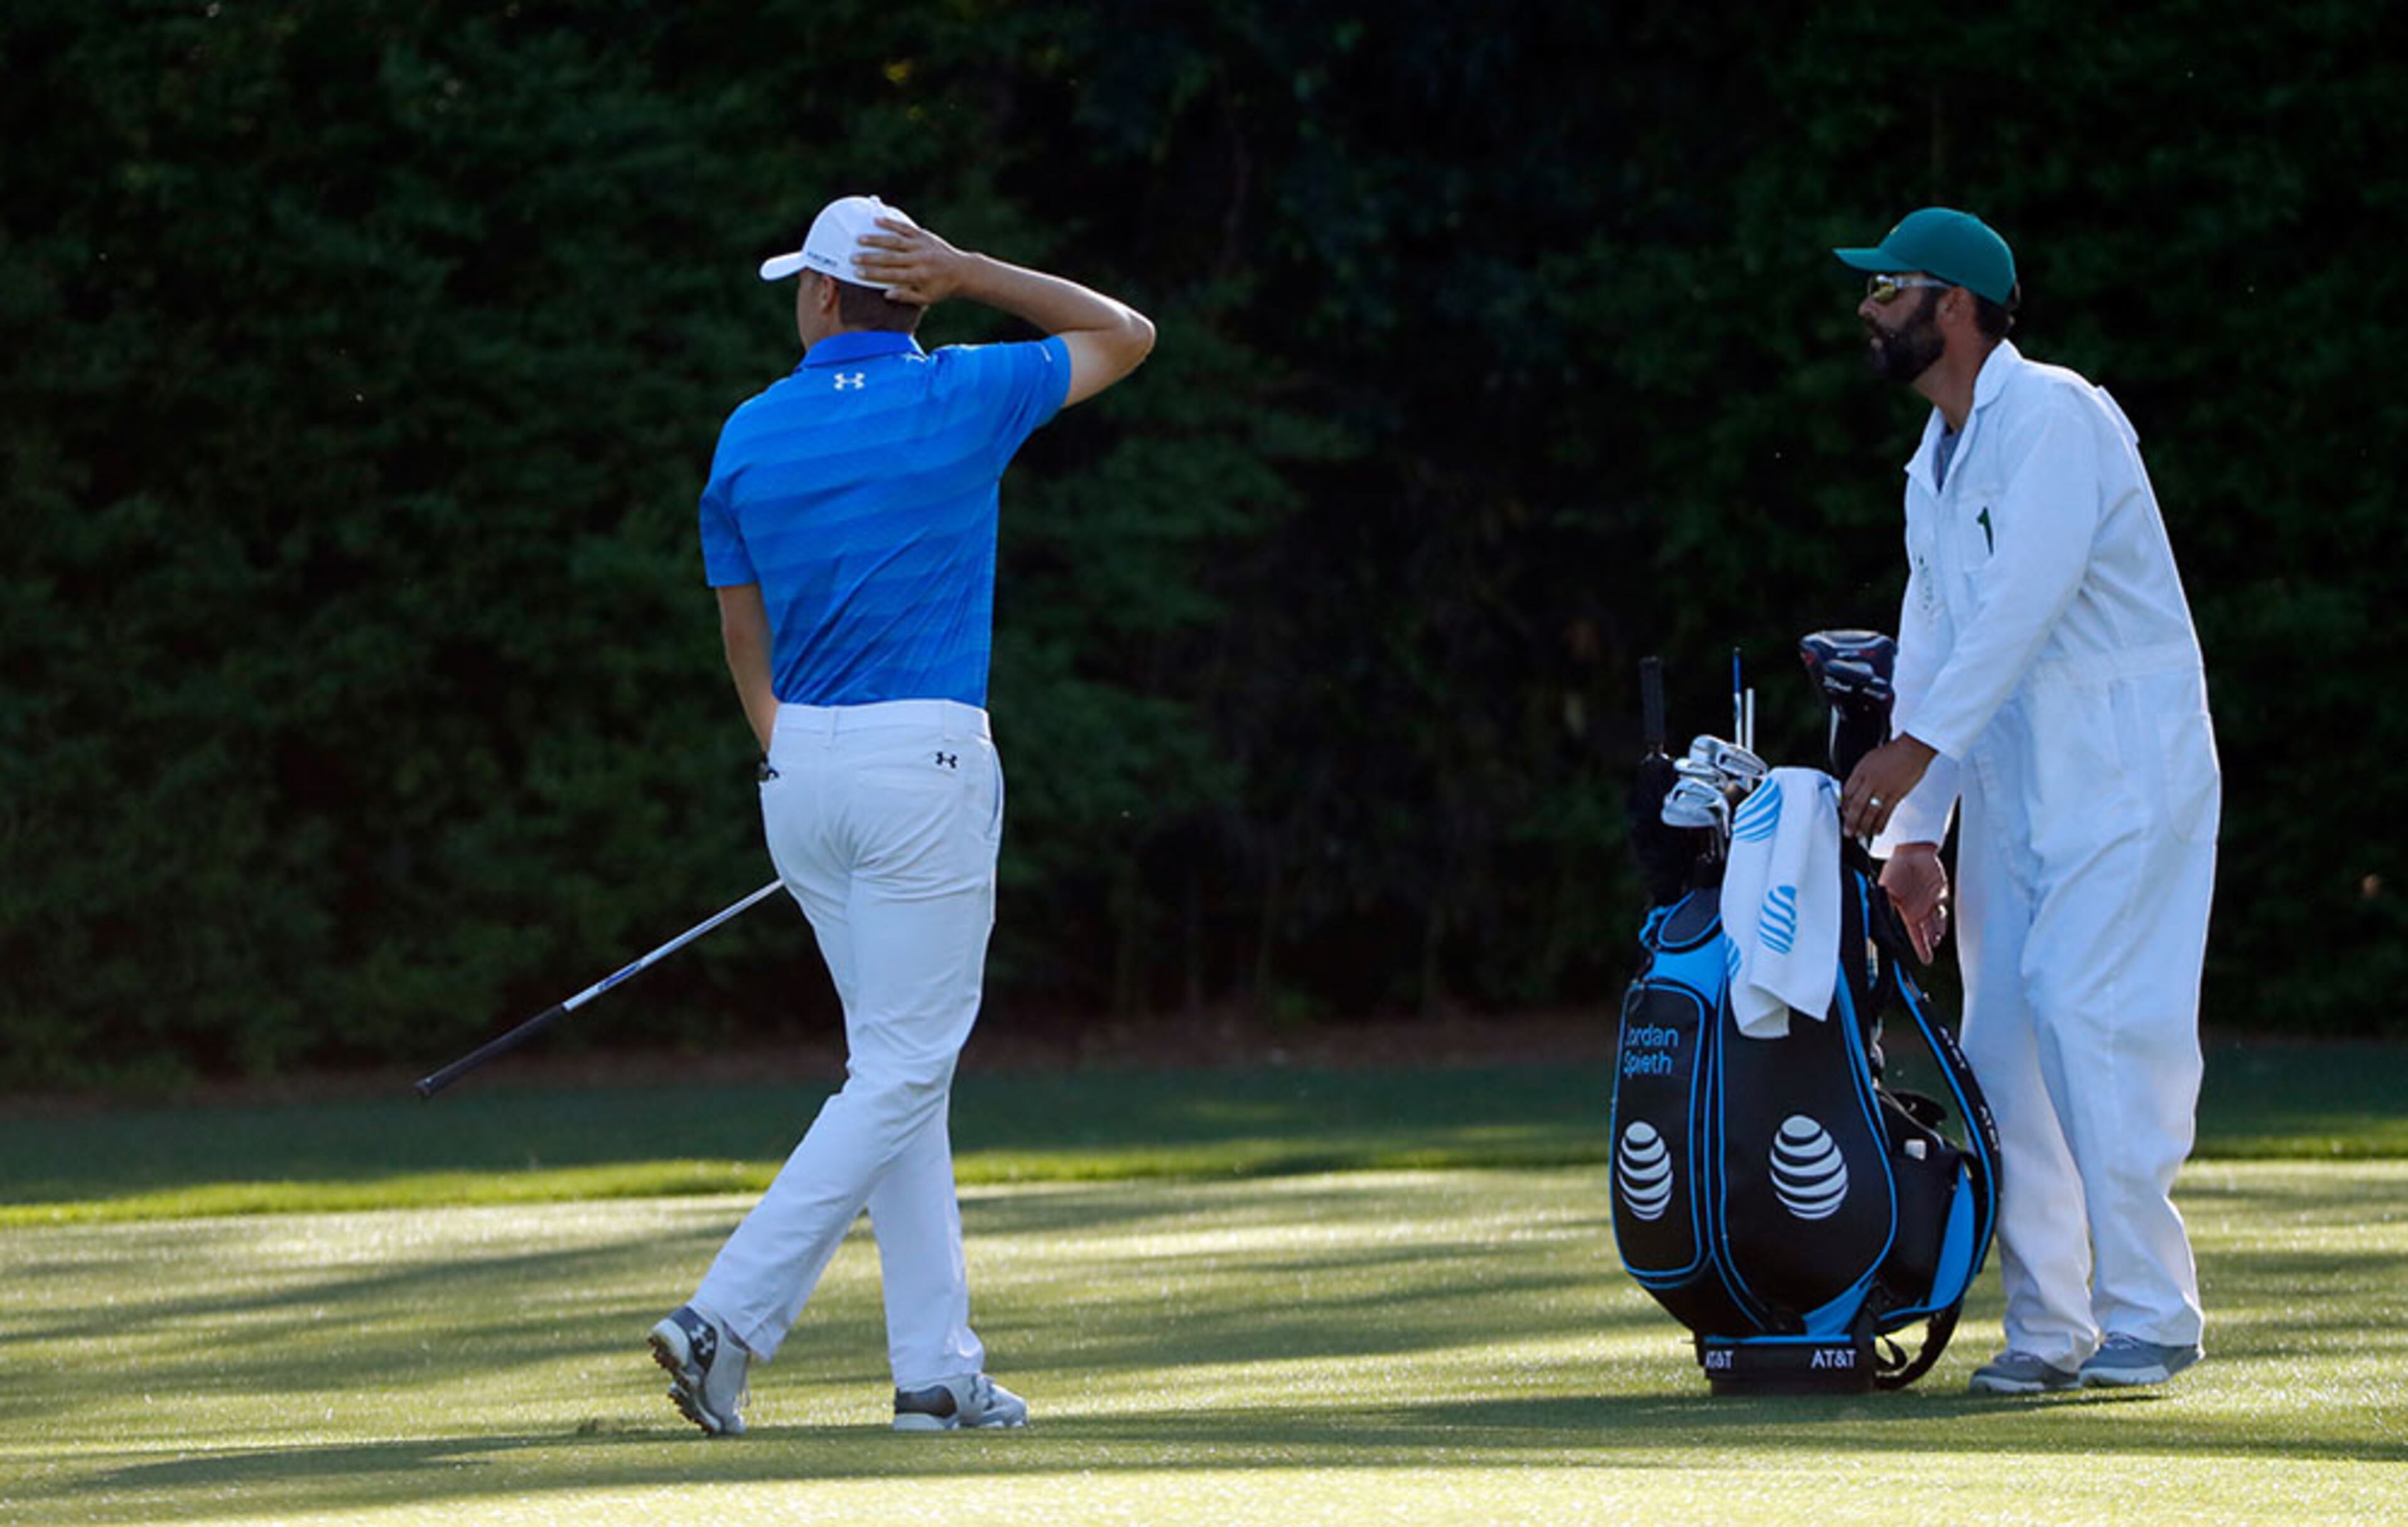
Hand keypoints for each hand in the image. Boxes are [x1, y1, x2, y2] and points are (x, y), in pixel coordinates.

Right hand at [850, 217, 972, 305]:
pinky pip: (905, 228)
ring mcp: (921, 245)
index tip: (857, 273)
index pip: (891, 275)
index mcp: (918, 276)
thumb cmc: (941, 288)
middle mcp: (919, 259)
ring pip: (895, 241)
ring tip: (859, 238)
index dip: (873, 274)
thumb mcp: (926, 298)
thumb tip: (886, 294)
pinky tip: (876, 220)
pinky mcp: (923, 235)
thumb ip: (906, 297)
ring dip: (876, 239)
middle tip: (852, 257)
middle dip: (870, 257)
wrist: (963, 271)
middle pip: (890, 258)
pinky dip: (891, 223)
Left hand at [1841, 734, 1936, 839]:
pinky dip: (1880, 824)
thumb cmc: (1893, 752)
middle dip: (1850, 820)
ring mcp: (1883, 789)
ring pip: (1870, 812)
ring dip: (1863, 826)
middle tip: (1847, 831)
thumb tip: (1855, 790)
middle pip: (1856, 805)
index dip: (1844, 805)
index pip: (1847, 792)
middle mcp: (1870, 781)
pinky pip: (1886, 813)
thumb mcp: (1870, 759)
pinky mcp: (1896, 795)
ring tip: (1859, 834)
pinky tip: (1877, 830)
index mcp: (1861, 770)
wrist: (1913, 748)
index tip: (1844, 813)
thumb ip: (1862, 774)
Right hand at [1878, 843, 1949, 962]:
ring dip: (1937, 931)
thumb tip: (1881, 916)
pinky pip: (1943, 907)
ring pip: (1937, 923)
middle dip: (1929, 944)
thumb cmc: (1896, 868)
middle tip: (1930, 953)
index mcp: (1907, 912)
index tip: (1925, 960)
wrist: (1911, 852)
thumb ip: (1884, 901)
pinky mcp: (1940, 893)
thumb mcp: (1886, 886)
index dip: (1920, 948)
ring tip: (1936, 938)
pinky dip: (1943, 914)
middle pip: (1927, 932)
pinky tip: (1940, 918)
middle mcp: (1920, 911)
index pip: (1914, 935)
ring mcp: (1931, 902)